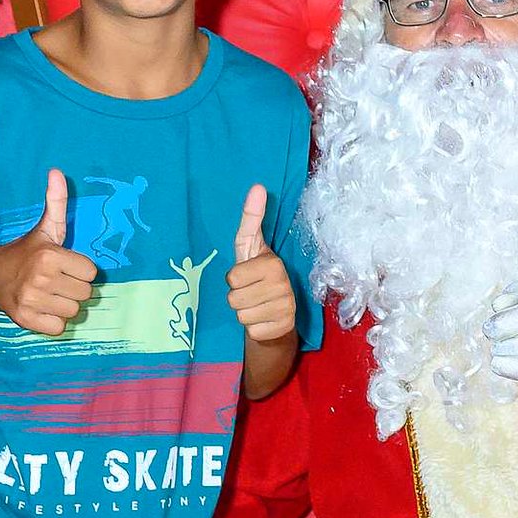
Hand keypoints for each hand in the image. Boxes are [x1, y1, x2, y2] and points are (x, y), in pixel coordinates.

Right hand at [0, 169, 97, 335]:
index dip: (80, 271)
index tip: (64, 267)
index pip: (92, 273)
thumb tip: (57, 171)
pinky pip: (59, 328)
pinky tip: (42, 308)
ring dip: (64, 305)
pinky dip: (53, 322)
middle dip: (74, 289)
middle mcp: (40, 277)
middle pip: (85, 295)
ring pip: (73, 312)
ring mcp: (31, 300)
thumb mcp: (45, 228)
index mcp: (50, 255)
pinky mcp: (25, 319)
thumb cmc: (27, 252)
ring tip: (48, 294)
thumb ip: (56, 201)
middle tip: (56, 281)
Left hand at [227, 182, 296, 344]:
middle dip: (238, 298)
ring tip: (257, 306)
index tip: (247, 277)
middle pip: (234, 299)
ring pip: (241, 316)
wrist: (278, 313)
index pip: (233, 277)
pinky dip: (254, 328)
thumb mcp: (251, 246)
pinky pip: (252, 331)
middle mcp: (282, 285)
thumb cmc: (258, 276)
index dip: (234, 279)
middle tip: (252, 293)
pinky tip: (264, 320)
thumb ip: (251, 219)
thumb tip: (258, 186)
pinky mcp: (282, 329)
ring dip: (245, 313)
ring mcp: (285, 309)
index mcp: (273, 264)